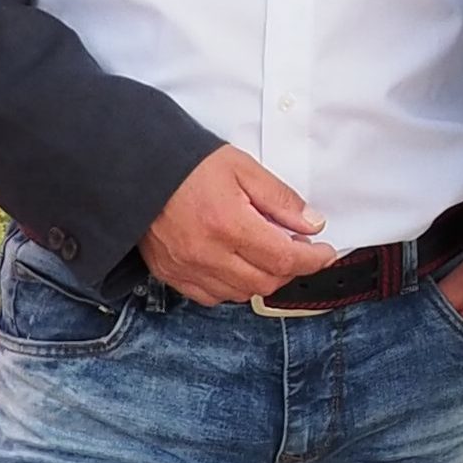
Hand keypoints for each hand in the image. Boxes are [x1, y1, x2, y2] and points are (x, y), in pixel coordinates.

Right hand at [140, 145, 330, 303]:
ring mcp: (185, 269)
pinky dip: (231, 287)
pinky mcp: (169, 275)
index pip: (284, 259)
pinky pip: (210, 297)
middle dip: (290, 269)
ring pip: (239, 294)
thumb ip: (281, 200)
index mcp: (228, 225)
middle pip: (265, 282)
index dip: (313, 260)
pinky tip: (237, 265)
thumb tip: (313, 224)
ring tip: (268, 254)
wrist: (136, 171)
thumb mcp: (244, 169)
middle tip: (298, 248)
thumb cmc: (189, 165)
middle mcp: (206, 254)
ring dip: (262, 279)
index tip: (325, 253)